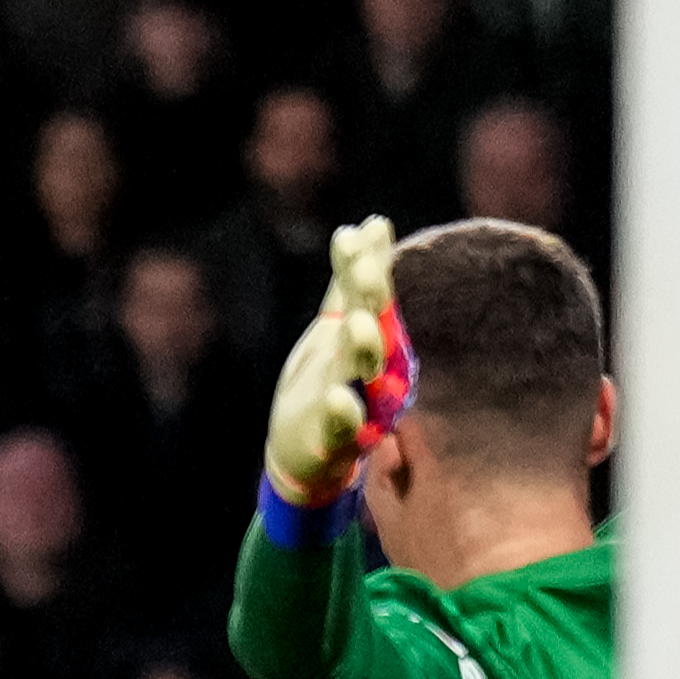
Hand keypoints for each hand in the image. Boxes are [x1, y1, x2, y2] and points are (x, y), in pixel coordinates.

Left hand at [262, 212, 408, 504]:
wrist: (303, 454)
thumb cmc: (323, 383)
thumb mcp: (331, 329)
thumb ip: (347, 284)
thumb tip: (370, 225)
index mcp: (370, 339)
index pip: (372, 295)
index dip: (370, 263)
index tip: (369, 226)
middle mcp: (371, 369)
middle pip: (376, 326)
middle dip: (372, 298)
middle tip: (364, 268)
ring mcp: (357, 404)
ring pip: (365, 374)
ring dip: (363, 348)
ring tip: (355, 323)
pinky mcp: (335, 442)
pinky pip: (344, 428)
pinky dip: (345, 414)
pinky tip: (338, 399)